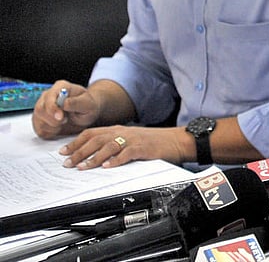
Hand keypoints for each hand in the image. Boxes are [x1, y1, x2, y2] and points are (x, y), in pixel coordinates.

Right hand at [32, 81, 97, 138]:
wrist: (86, 115)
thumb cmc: (87, 106)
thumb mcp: (88, 104)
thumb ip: (77, 102)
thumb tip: (64, 103)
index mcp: (61, 87)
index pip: (49, 96)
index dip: (52, 108)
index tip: (60, 118)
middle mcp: (48, 95)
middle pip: (40, 109)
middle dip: (53, 120)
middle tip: (65, 121)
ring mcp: (42, 107)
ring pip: (38, 120)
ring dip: (52, 126)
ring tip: (64, 123)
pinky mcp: (39, 119)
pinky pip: (39, 129)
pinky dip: (49, 132)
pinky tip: (58, 128)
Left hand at [60, 125, 188, 169]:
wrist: (176, 140)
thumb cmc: (155, 142)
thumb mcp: (131, 139)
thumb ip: (114, 144)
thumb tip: (94, 154)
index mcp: (119, 130)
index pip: (92, 133)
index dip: (76, 142)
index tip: (63, 152)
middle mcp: (123, 132)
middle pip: (96, 139)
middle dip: (79, 151)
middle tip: (67, 163)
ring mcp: (133, 139)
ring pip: (108, 146)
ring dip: (93, 157)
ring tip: (83, 167)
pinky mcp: (143, 148)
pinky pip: (127, 153)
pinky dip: (115, 160)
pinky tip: (107, 166)